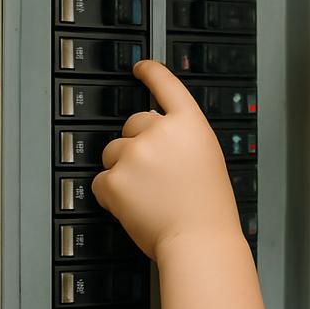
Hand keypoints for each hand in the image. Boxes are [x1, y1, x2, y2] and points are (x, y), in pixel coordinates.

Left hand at [91, 59, 241, 259]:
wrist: (199, 241)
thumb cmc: (208, 210)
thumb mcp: (207, 160)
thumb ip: (182, 141)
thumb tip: (154, 140)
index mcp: (190, 125)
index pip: (166, 86)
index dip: (151, 72)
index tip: (141, 67)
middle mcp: (160, 132)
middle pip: (132, 125)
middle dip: (136, 145)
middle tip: (154, 175)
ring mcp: (134, 154)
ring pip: (113, 152)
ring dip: (122, 169)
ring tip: (147, 195)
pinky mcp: (114, 179)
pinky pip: (101, 181)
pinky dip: (111, 195)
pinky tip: (134, 207)